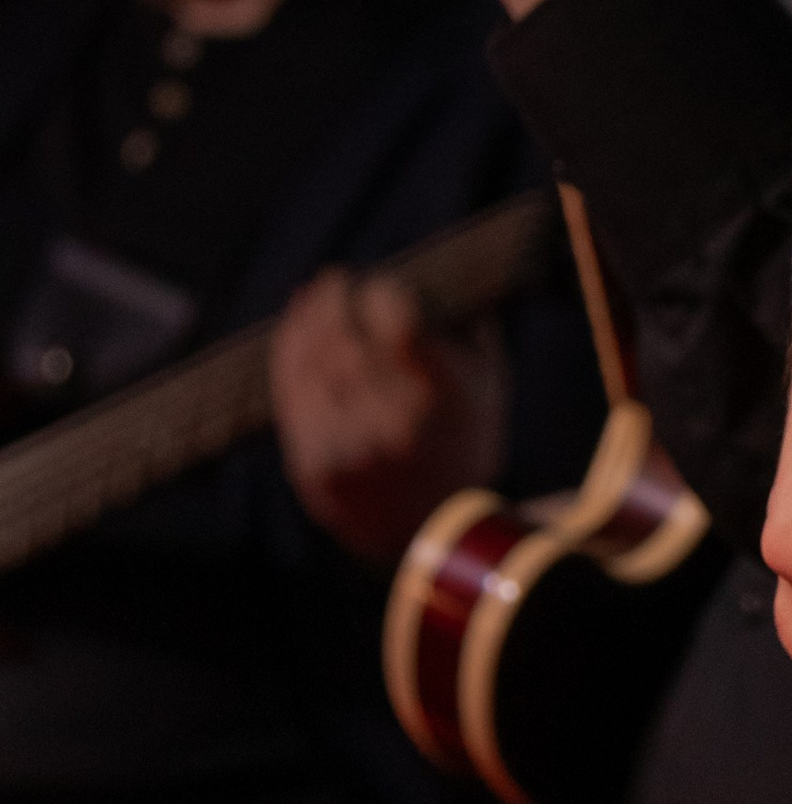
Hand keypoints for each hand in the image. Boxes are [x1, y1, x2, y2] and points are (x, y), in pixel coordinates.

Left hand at [272, 269, 508, 569]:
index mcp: (446, 396)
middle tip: (337, 282)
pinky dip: (290, 354)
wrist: (434, 535)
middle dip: (336, 300)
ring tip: (317, 299)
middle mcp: (396, 420)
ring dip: (310, 320)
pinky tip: (297, 331)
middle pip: (346, 333)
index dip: (379, 292)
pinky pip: (292, 393)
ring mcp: (350, 445)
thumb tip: (426, 268)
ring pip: (312, 358)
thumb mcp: (488, 384)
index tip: (377, 285)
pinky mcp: (316, 465)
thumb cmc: (465, 440)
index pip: (395, 315)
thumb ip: (464, 324)